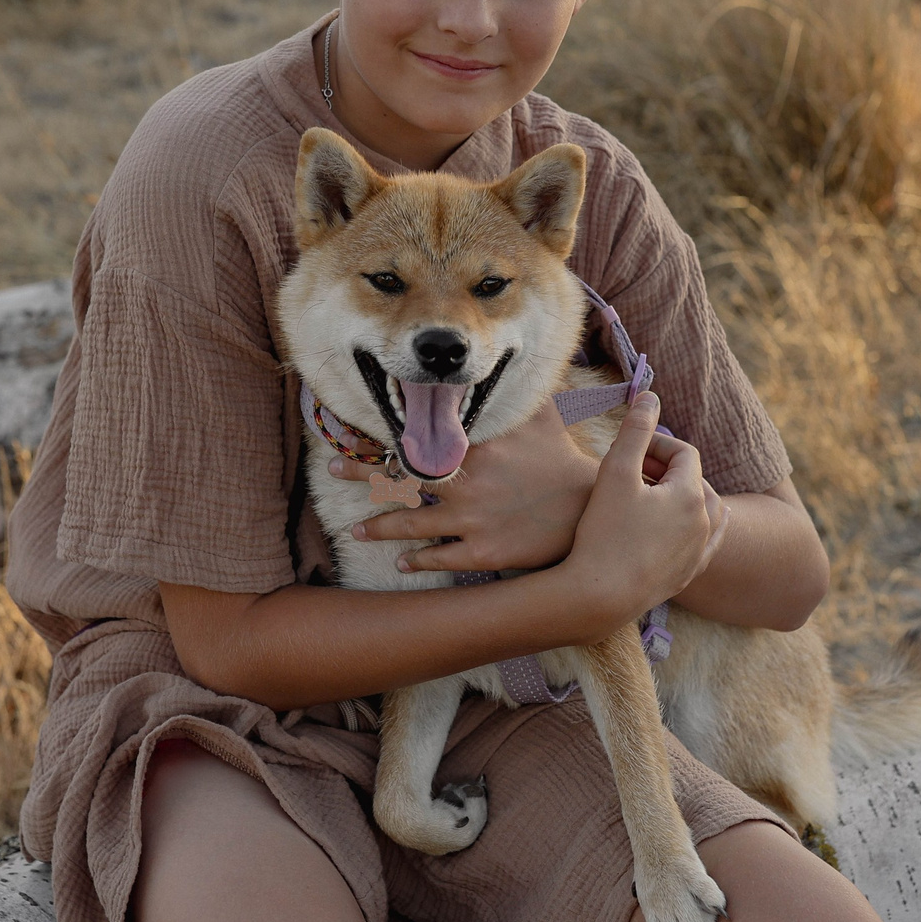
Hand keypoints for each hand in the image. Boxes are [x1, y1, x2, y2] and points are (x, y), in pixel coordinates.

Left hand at [335, 403, 599, 573]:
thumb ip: (513, 394)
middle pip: (399, 479)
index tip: (349, 432)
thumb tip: (507, 358)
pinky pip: (438, 557)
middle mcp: (464, 484)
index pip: (414, 440)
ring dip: (378, 527)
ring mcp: (470, 521)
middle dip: (362, 474)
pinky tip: (400, 563)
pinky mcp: (481, 552)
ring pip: (409, 525)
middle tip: (332, 470)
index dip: (378, 437)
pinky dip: (415, 561)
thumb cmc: (562, 459)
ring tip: (355, 528)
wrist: (588, 509)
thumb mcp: (539, 417)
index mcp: (472, 449)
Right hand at [548, 394, 726, 636]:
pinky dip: (691, 527)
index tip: (628, 451)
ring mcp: (699, 552)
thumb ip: (635, 430)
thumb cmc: (604, 532)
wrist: (599, 596)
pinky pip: (703, 543)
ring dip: (680, 498)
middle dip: (666, 471)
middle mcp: (705, 523)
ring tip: (648, 498)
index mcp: (691, 494)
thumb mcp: (615, 471)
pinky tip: (671, 529)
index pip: (685, 453)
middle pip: (694, 481)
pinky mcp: (688, 575)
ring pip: (704, 512)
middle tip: (631, 472)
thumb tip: (651, 396)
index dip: (656, 445)